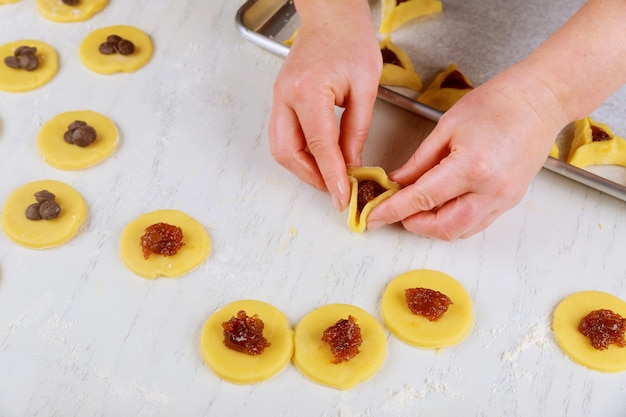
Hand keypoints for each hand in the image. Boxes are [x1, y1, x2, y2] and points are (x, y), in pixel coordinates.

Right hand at [268, 0, 380, 210]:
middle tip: (334, 188)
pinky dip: (300, 153)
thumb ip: (356, 131)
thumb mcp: (366, 88)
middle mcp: (286, 95)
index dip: (330, 175)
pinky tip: (319, 158)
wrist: (331, 15)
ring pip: (281, 147)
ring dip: (303, 167)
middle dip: (310, 176)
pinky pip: (283, 135)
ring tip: (329, 176)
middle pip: (287, 152)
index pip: (318, 145)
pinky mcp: (281, 99)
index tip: (341, 197)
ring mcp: (279, 97)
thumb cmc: (351, 40)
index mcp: (309, 90)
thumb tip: (350, 165)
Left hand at [367, 67, 567, 238]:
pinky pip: (477, 224)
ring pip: (460, 231)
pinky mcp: (511, 201)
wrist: (540, 100)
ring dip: (433, 226)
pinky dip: (453, 222)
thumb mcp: (447, 127)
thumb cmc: (497, 103)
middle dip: (413, 224)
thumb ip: (419, 161)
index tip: (373, 217)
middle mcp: (490, 190)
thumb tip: (397, 183)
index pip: (422, 199)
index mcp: (471, 167)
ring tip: (416, 208)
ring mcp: (504, 199)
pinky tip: (441, 206)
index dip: (393, 211)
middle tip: (395, 210)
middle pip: (442, 226)